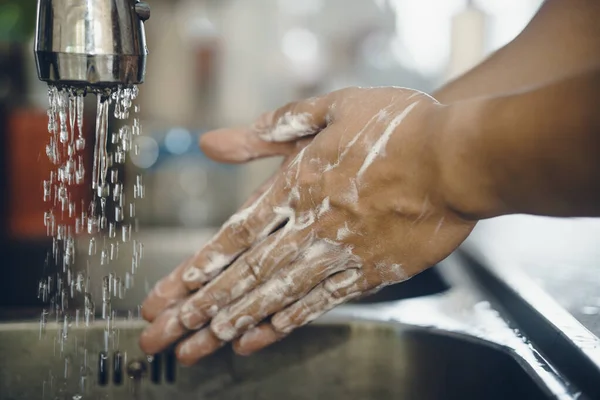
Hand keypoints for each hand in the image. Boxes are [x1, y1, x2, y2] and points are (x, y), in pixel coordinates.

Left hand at [139, 87, 476, 363]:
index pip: (231, 238)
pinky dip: (286, 323)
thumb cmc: (397, 127)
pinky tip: (257, 341)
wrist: (459, 156)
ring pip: (274, 298)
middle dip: (197, 310)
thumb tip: (211, 143)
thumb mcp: (328, 109)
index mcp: (294, 186)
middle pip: (243, 277)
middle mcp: (309, 227)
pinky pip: (319, 303)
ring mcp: (339, 254)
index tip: (163, 298)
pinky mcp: (370, 272)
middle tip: (160, 338)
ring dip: (231, 325)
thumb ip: (268, 130)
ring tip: (196, 350)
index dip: (193, 271)